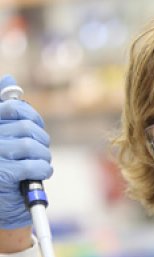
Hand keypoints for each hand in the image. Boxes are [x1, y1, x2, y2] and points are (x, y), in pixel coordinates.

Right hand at [0, 74, 51, 228]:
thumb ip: (3, 108)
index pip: (12, 109)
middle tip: (40, 151)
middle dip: (41, 140)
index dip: (32, 117)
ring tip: (40, 164)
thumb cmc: (0, 167)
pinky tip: (39, 173)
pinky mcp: (3, 175)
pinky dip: (42, 169)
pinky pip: (34, 166)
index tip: (36, 128)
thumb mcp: (1, 135)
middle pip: (26, 128)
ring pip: (32, 146)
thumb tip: (9, 79)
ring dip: (43, 156)